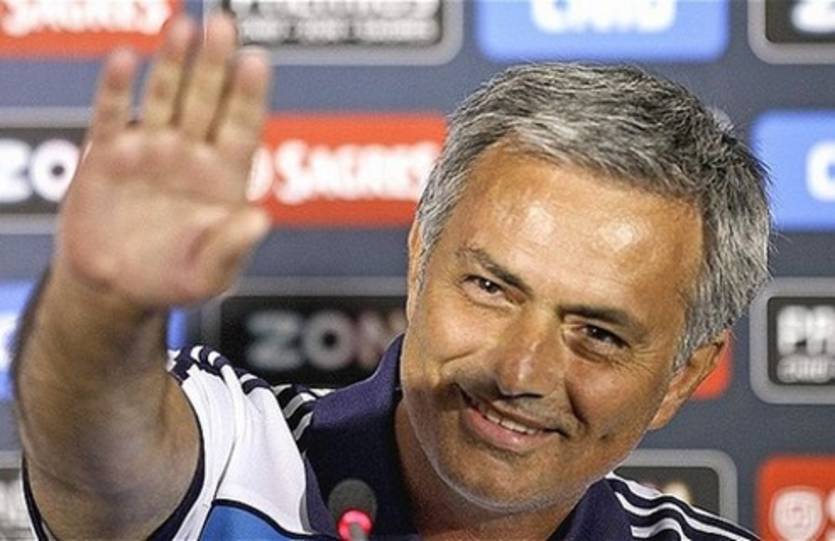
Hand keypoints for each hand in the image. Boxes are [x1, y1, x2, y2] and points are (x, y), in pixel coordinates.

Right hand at [56, 13, 270, 308]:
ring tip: (184, 28)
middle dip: (214, 65)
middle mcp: (189, 154)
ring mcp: (148, 149)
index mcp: (223, 176)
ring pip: (163, 97)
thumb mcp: (210, 274)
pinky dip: (117, 88)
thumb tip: (261, 220)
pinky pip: (111, 114)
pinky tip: (127, 60)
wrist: (115, 288)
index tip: (256, 61)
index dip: (248, 95)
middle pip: (206, 100)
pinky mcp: (107, 154)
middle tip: (223, 26)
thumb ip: (233, 247)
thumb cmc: (174, 279)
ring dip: (173, 64)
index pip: (242, 127)